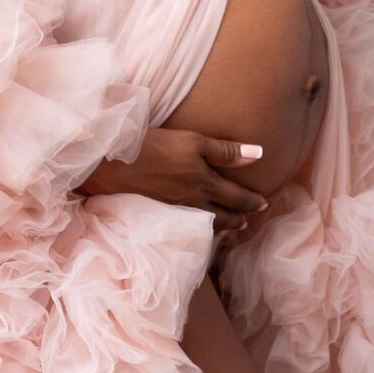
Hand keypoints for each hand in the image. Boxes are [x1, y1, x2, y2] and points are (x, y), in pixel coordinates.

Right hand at [77, 127, 272, 237]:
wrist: (110, 163)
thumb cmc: (152, 145)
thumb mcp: (192, 141)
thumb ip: (225, 150)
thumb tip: (259, 155)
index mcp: (203, 181)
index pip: (236, 196)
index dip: (252, 201)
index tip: (264, 205)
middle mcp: (192, 201)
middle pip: (223, 215)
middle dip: (239, 219)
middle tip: (249, 222)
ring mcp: (174, 210)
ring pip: (205, 225)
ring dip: (221, 228)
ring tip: (229, 230)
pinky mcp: (158, 213)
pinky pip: (187, 228)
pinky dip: (200, 231)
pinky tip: (197, 230)